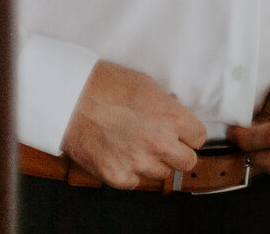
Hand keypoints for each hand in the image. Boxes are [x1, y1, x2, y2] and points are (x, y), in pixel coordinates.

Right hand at [61, 60, 207, 188]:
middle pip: (187, 162)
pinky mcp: (116, 175)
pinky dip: (129, 172)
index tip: (182, 133)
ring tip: (137, 146)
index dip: (189, 134)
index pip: (199, 138)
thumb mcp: (149, 86)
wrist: (70, 99)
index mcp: (173, 119)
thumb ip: (168, 107)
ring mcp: (137, 162)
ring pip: (160, 174)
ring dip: (153, 163)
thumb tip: (175, 115)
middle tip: (165, 144)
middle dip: (178, 153)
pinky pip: (134, 182)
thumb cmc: (106, 86)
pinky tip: (121, 156)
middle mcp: (159, 144)